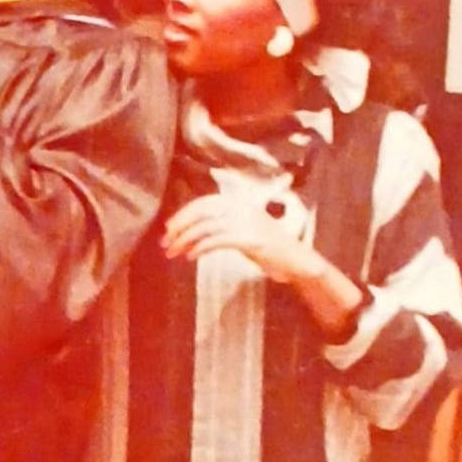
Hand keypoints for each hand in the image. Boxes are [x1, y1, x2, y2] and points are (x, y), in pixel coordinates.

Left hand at [161, 192, 316, 282]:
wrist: (296, 260)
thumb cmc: (268, 247)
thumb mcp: (244, 228)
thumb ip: (222, 223)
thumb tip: (191, 229)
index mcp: (239, 202)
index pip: (203, 202)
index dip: (183, 214)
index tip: (169, 227)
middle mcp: (242, 207)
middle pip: (201, 212)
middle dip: (179, 227)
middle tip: (165, 241)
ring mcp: (246, 222)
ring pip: (205, 227)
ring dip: (185, 240)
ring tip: (174, 253)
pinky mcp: (249, 239)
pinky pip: (216, 241)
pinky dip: (200, 248)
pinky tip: (191, 257)